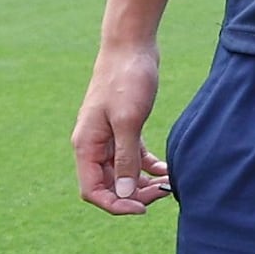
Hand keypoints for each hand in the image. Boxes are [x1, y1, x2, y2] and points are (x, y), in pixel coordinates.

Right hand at [74, 43, 170, 213]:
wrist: (131, 45)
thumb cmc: (126, 79)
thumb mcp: (128, 121)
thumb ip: (124, 158)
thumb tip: (123, 193)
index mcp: (85, 145)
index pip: (93, 190)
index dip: (116, 204)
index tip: (143, 208)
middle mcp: (92, 144)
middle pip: (108, 185)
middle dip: (133, 194)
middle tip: (163, 192)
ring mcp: (107, 136)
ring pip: (121, 172)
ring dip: (143, 183)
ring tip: (168, 184)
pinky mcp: (124, 127)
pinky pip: (132, 157)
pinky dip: (148, 167)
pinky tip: (167, 170)